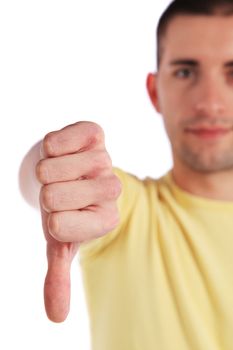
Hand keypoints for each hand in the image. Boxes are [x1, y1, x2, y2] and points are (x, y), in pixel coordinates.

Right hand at [36, 121, 120, 321]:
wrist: (70, 173)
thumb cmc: (64, 208)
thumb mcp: (60, 242)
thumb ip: (59, 276)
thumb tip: (55, 317)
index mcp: (105, 220)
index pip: (58, 226)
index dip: (49, 220)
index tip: (60, 216)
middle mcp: (110, 189)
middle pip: (51, 195)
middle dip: (44, 193)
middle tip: (58, 190)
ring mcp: (104, 159)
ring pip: (52, 166)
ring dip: (45, 170)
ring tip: (60, 171)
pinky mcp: (94, 133)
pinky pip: (58, 139)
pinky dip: (51, 145)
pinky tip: (63, 151)